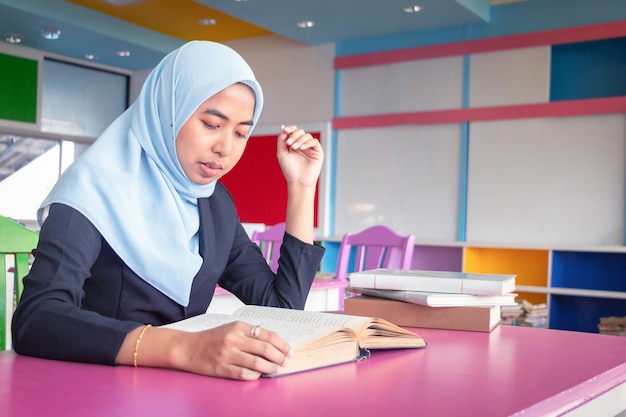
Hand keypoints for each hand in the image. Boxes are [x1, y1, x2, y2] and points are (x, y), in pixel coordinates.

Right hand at [177, 321, 292, 379]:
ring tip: (276, 369)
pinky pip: (245, 374)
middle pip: (265, 349)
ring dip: (271, 368)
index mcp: (238, 327)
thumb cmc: (211, 338)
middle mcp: (233, 339)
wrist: (188, 347)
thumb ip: (250, 333)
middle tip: (285, 361)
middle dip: (279, 357)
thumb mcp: (231, 328)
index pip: (267, 335)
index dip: (282, 344)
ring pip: (257, 363)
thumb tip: (273, 344)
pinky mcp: (221, 369)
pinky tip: (260, 375)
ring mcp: (227, 355)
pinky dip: (256, 376)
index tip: (289, 351)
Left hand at [277, 125, 323, 188]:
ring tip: (294, 147)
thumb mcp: (282, 153)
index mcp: (294, 145)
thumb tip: (282, 127)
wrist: (298, 181)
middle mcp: (303, 145)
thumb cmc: (290, 170)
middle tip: (289, 143)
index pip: (293, 132)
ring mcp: (310, 148)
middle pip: (300, 132)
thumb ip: (281, 140)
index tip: (285, 131)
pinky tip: (302, 148)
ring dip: (300, 139)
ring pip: (307, 136)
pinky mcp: (318, 152)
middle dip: (294, 135)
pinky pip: (314, 142)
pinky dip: (307, 143)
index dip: (290, 129)